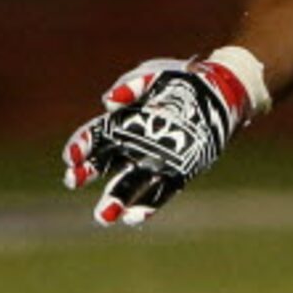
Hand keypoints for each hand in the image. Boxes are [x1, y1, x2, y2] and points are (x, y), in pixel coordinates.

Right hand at [62, 53, 264, 225]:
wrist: (220, 91)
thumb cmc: (180, 80)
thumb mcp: (154, 74)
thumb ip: (131, 85)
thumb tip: (108, 101)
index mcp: (121, 122)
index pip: (93, 137)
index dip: (80, 147)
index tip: (72, 157)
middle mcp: (133, 146)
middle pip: (102, 165)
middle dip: (85, 174)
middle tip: (73, 180)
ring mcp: (154, 162)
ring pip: (127, 185)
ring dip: (114, 201)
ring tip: (103, 216)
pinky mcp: (178, 173)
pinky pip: (159, 194)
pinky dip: (146, 207)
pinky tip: (134, 218)